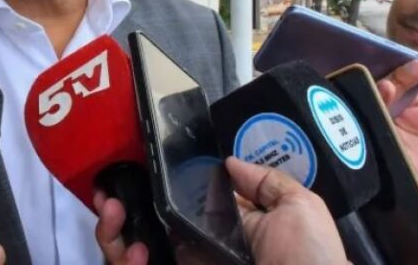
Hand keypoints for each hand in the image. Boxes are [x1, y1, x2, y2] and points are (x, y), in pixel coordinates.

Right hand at [93, 159, 347, 264]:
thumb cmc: (309, 257)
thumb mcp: (299, 208)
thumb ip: (264, 181)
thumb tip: (229, 161)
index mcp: (225, 231)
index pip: (178, 208)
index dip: (152, 190)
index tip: (133, 171)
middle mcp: (197, 251)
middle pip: (142, 229)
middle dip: (116, 210)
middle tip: (108, 195)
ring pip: (129, 253)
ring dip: (111, 232)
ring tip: (113, 213)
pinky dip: (124, 258)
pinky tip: (135, 250)